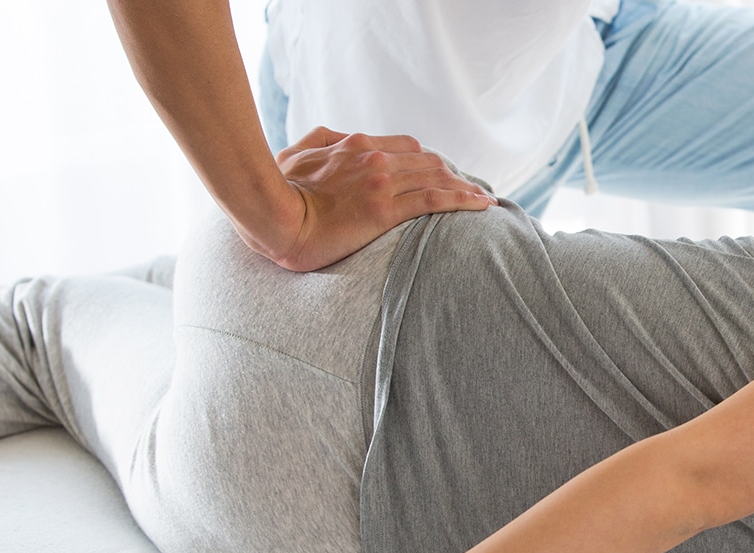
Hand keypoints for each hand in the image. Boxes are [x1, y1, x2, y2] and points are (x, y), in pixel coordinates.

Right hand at [248, 127, 497, 271]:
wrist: (268, 214)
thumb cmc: (276, 188)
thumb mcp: (296, 153)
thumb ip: (321, 141)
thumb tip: (337, 139)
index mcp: (356, 145)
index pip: (407, 148)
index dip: (431, 162)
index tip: (445, 175)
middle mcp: (373, 157)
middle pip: (428, 161)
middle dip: (455, 175)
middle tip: (473, 191)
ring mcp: (380, 182)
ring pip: (436, 178)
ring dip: (465, 187)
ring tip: (485, 201)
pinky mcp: (383, 209)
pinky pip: (433, 200)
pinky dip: (462, 200)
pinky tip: (480, 206)